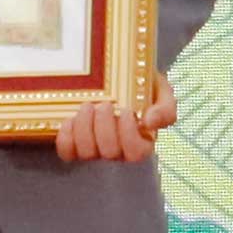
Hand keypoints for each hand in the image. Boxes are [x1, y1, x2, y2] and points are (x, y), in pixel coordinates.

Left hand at [56, 71, 176, 163]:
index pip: (136, 154)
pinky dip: (66, 136)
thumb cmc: (143, 88)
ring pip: (86, 153)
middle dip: (104, 127)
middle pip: (109, 153)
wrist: (119, 78)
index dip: (128, 135)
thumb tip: (149, 123)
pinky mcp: (75, 145)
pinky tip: (71, 119)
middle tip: (105, 104)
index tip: (127, 110)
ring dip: (84, 128)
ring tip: (88, 106)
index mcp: (142, 143)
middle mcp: (118, 151)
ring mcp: (95, 150)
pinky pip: (67, 152)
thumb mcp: (162, 93)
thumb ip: (165, 109)